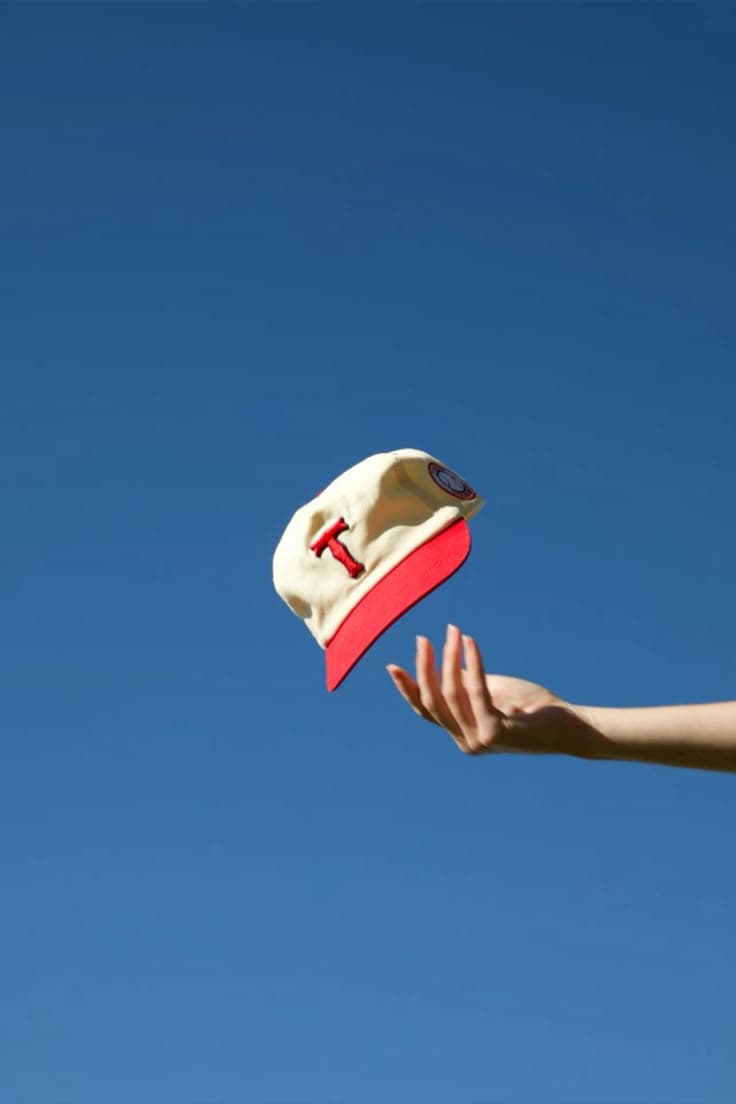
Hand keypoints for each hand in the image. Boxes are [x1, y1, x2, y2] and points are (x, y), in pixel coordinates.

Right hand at [386, 624, 584, 755]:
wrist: (569, 727)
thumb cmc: (533, 707)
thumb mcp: (492, 689)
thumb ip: (467, 681)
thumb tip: (445, 661)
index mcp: (462, 733)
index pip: (425, 711)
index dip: (407, 688)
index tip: (392, 665)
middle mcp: (465, 742)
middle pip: (433, 700)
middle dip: (425, 666)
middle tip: (423, 638)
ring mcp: (479, 740)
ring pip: (452, 693)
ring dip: (450, 657)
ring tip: (454, 632)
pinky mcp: (495, 732)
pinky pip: (476, 690)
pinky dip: (472, 663)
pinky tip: (471, 641)